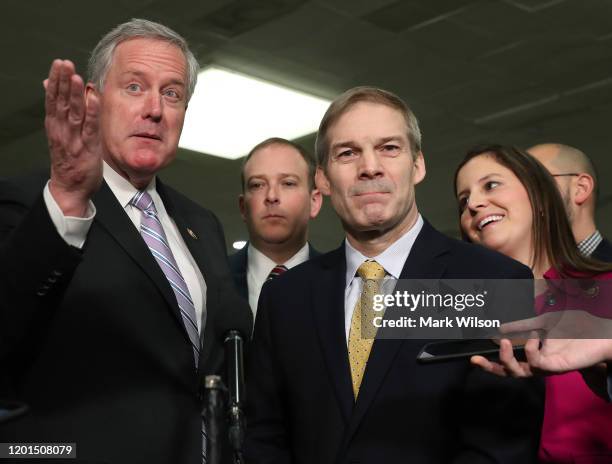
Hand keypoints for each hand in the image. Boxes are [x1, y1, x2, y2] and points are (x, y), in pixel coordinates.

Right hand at [45, 59, 102, 216]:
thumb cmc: (67, 159)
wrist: (70, 188)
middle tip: (64, 63)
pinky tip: (93, 98)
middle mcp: (61, 131)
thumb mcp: (58, 133)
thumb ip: (57, 110)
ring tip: (75, 76)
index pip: (53, 99)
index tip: (58, 64)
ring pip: (74, 113)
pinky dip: (91, 112)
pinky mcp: (88, 148)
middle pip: (61, 102)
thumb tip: (48, 86)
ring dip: (75, 94)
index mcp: (54, 126)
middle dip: (62, 82)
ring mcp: (74, 140)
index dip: (55, 80)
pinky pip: (89, 128)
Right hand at [471, 311, 611, 376]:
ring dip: (509, 357)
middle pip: (510, 374)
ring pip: (521, 373)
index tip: (473, 358)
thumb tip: (499, 327)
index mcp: (533, 356)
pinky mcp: (559, 366)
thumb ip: (521, 325)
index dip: (490, 363)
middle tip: (478, 358)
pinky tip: (533, 337)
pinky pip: (538, 364)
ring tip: (505, 341)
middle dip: (492, 367)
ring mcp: (548, 367)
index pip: (507, 364)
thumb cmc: (574, 329)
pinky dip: (531, 350)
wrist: (600, 332)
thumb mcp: (541, 322)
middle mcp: (538, 365)